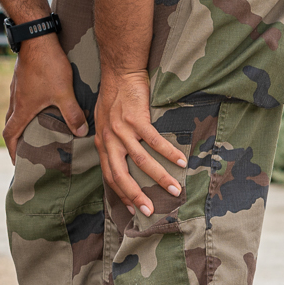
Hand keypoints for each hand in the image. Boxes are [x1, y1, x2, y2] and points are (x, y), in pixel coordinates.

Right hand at [3, 33, 87, 157]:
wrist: (35, 38)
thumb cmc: (47, 66)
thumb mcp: (64, 93)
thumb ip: (72, 114)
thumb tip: (81, 133)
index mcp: (22, 108)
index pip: (10, 134)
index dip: (12, 150)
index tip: (16, 161)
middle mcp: (16, 100)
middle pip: (10, 123)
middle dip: (16, 138)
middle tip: (26, 147)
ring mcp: (17, 88)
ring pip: (15, 110)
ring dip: (21, 121)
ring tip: (35, 128)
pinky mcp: (21, 78)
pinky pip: (20, 98)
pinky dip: (26, 107)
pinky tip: (40, 103)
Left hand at [95, 69, 184, 217]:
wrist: (119, 73)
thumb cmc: (115, 98)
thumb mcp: (106, 124)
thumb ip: (112, 143)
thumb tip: (121, 161)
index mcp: (102, 143)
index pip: (109, 176)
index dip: (120, 194)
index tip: (134, 210)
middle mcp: (109, 140)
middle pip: (121, 175)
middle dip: (136, 195)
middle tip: (150, 211)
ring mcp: (122, 130)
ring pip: (140, 161)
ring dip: (159, 177)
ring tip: (174, 189)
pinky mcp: (136, 119)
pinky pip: (153, 141)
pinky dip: (168, 153)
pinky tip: (181, 162)